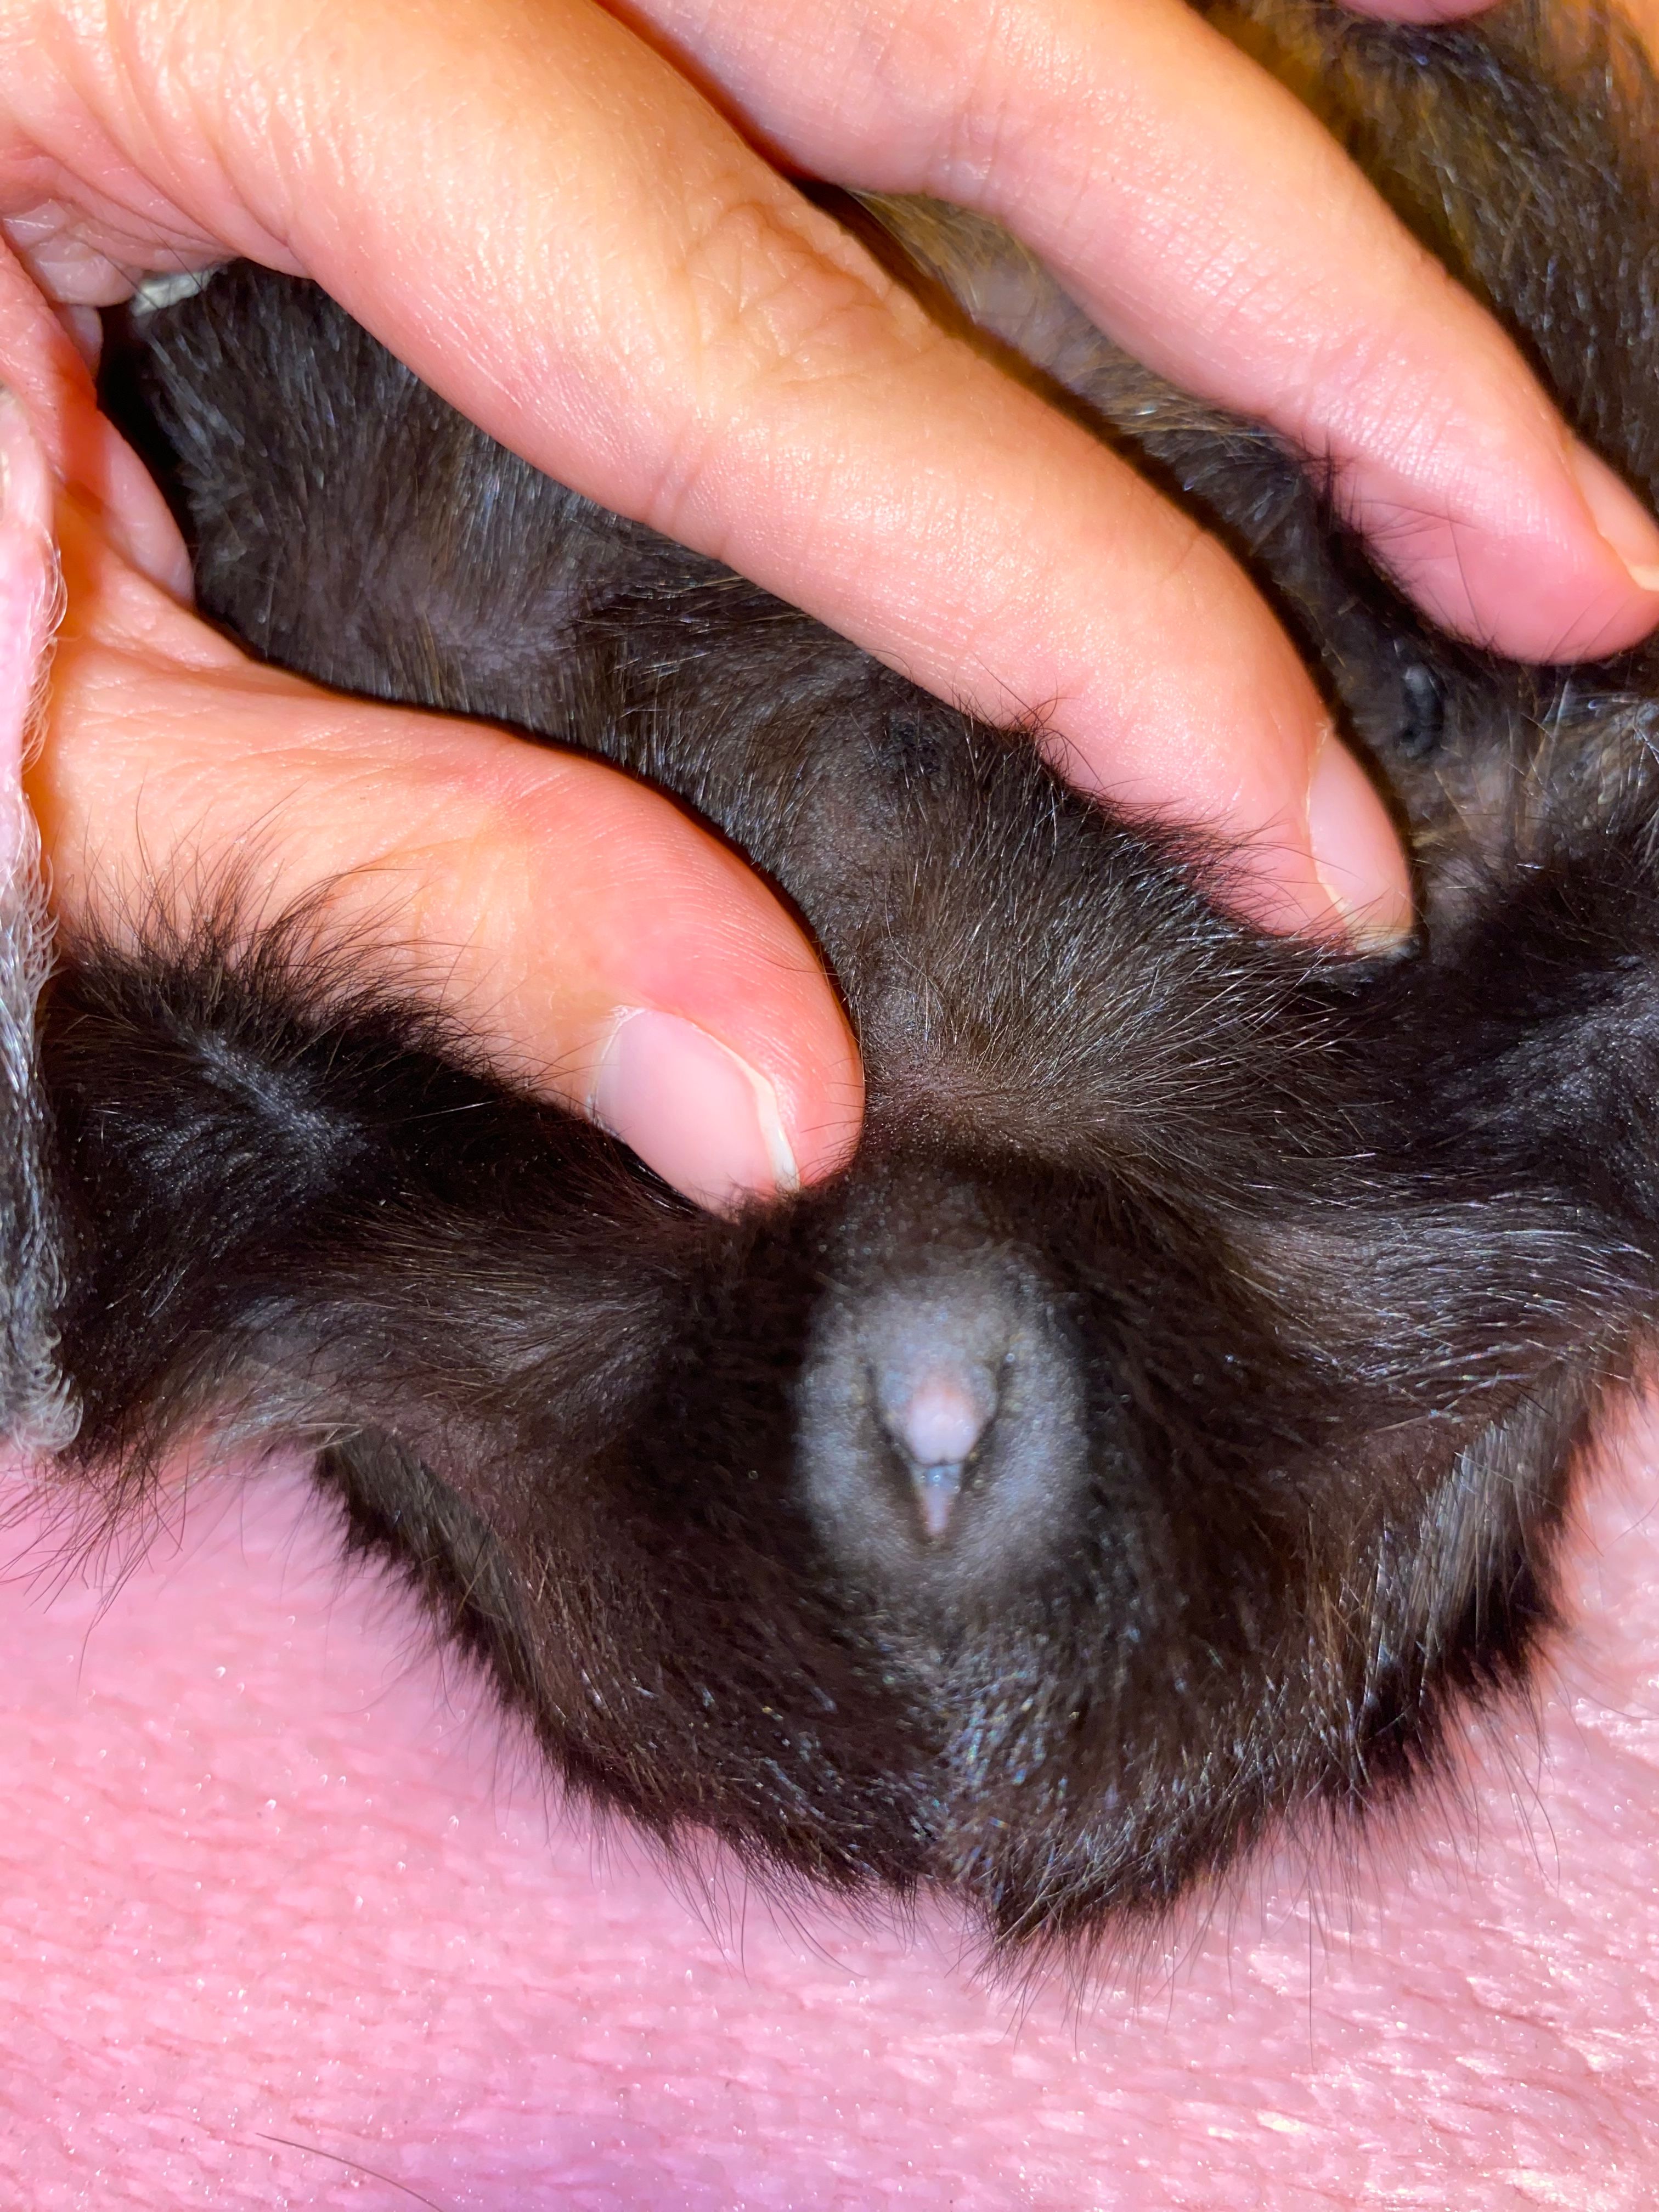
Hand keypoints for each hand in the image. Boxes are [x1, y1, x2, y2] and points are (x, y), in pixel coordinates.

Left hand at [6, 0, 1657, 1207]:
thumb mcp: (7, 751)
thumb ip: (401, 883)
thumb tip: (772, 1089)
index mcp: (202, 9)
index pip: (773, 357)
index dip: (1089, 609)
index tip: (1304, 816)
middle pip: (972, 10)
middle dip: (1323, 314)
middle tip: (1576, 555)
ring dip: (1274, 74)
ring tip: (1506, 287)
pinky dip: (1048, 13)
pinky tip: (1233, 74)